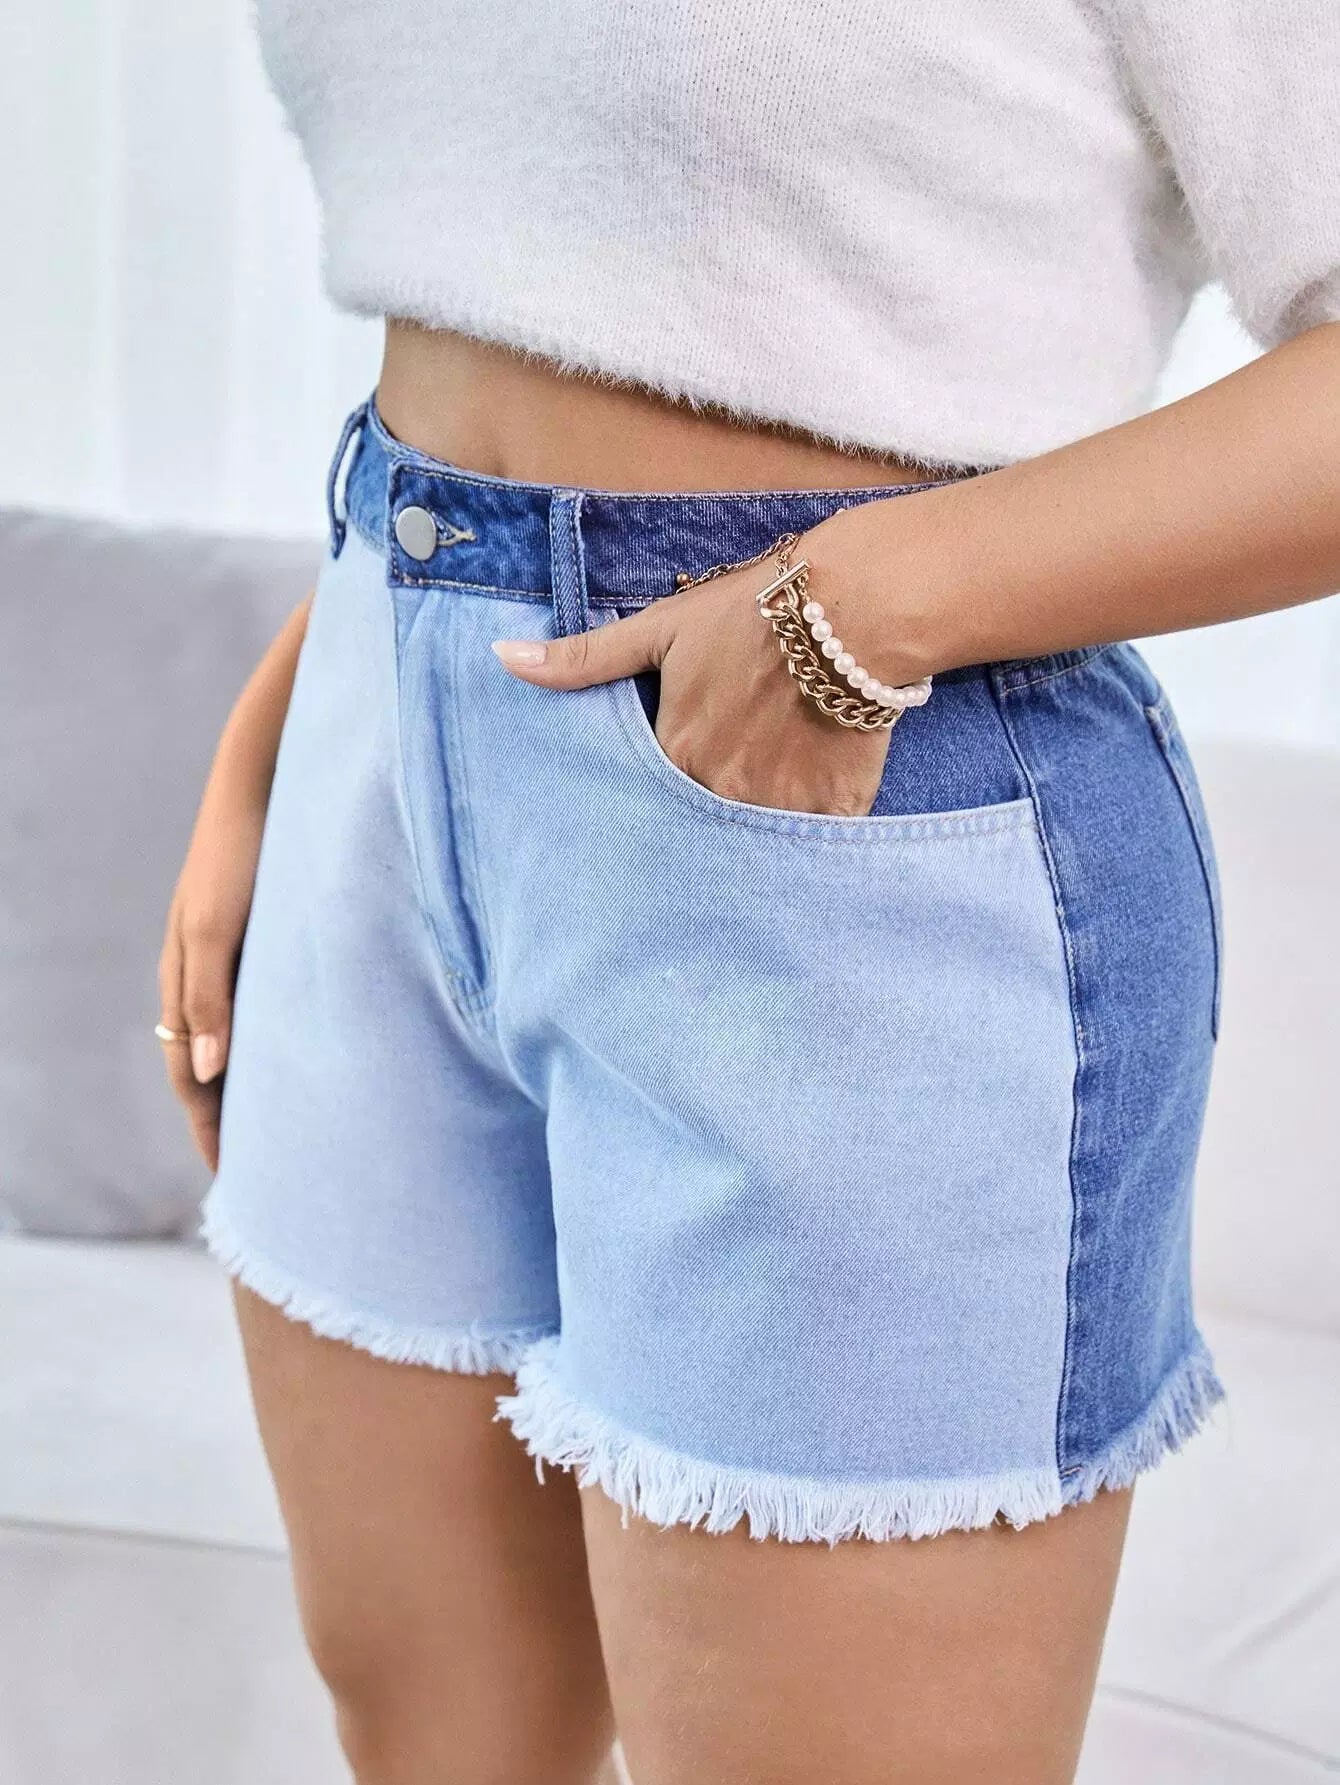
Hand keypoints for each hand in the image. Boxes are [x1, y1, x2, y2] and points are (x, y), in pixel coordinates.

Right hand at [158, 758, 268, 1170]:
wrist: (263, 782)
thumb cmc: (240, 853)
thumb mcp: (218, 928)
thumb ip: (211, 998)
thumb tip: (210, 1074)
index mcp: (183, 982)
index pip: (190, 1077)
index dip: (209, 1129)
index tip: (233, 1180)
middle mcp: (204, 977)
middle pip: (208, 1068)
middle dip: (225, 1120)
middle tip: (258, 1173)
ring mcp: (233, 959)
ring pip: (236, 1041)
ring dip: (250, 1087)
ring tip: (284, 1131)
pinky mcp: (265, 939)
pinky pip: (263, 1011)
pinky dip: (274, 1047)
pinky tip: (306, 1060)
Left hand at [491, 541, 897, 816]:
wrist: (852, 606)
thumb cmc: (751, 611)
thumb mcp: (660, 628)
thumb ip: (583, 659)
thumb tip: (503, 658)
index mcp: (677, 757)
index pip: (651, 800)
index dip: (660, 790)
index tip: (671, 783)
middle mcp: (723, 793)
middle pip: (702, 825)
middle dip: (704, 818)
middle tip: (723, 789)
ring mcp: (782, 807)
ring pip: (756, 840)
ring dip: (754, 826)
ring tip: (766, 799)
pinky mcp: (836, 808)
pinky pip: (815, 840)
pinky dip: (811, 828)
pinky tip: (811, 800)